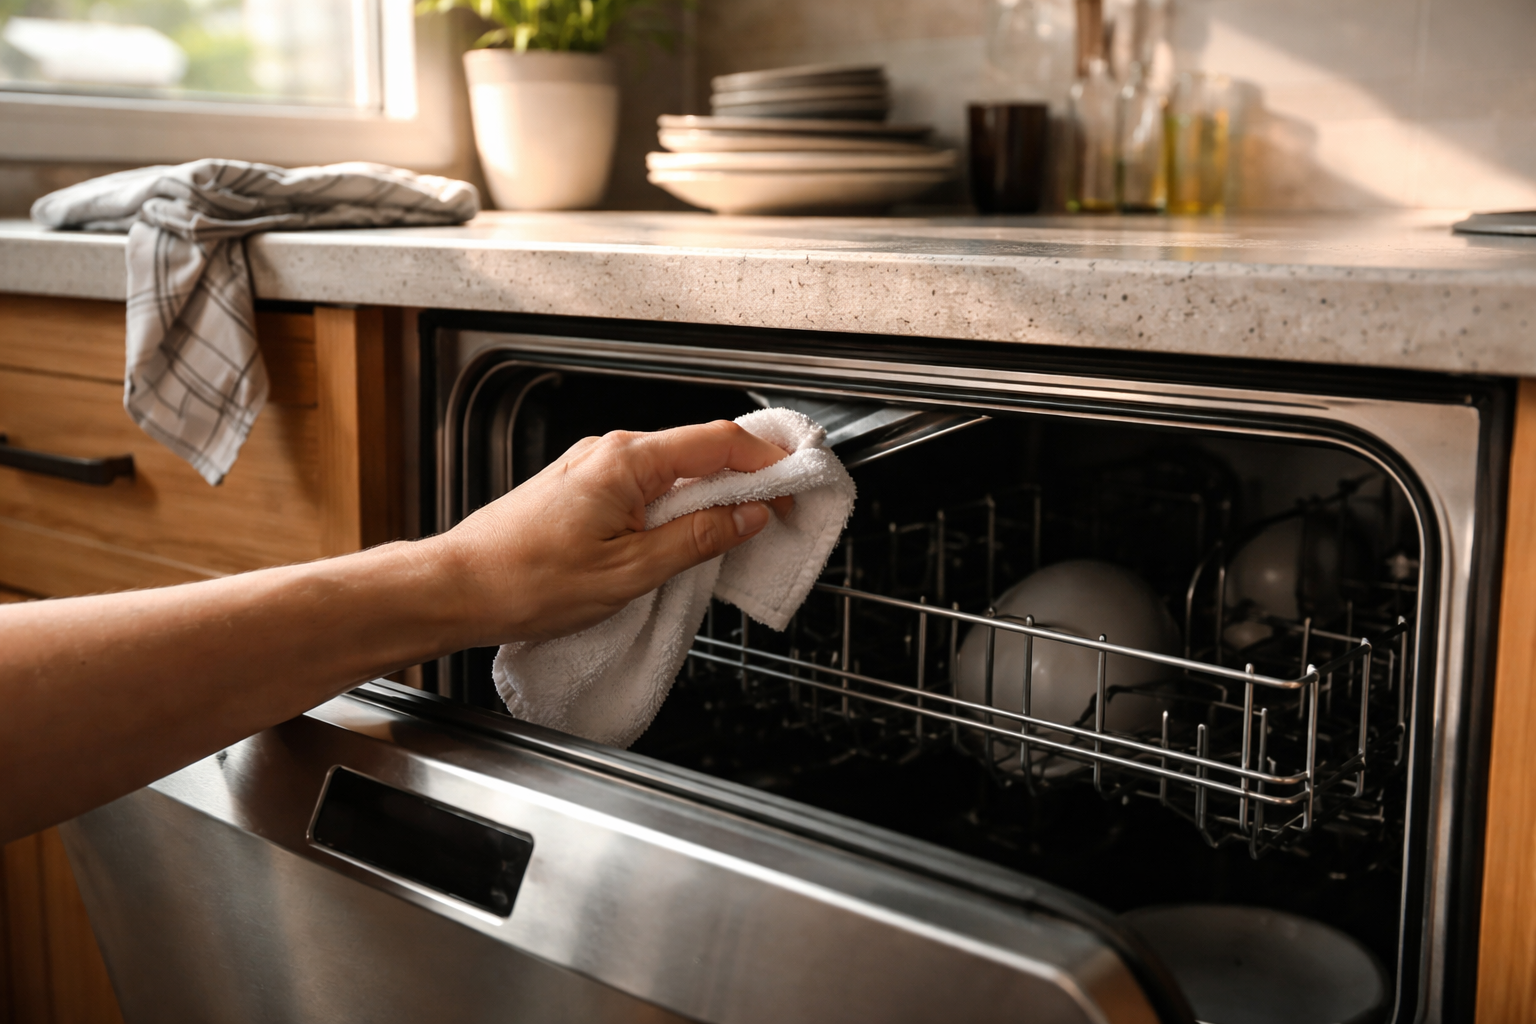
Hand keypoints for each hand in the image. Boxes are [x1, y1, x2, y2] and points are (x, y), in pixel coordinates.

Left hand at [429, 419, 793, 646]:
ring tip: (734, 535)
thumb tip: (747, 518)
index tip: (794, 490)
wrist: (455, 589)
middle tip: (776, 517)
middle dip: (745, 480)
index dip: (767, 464)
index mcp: (626, 461)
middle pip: (698, 451)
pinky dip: (675, 506)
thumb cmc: (525, 581)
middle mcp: (608, 452)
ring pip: (672, 471)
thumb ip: (696, 539)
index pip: (720, 442)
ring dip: (710, 497)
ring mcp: (592, 468)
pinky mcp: (580, 490)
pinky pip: (645, 486)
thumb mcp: (630, 571)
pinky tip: (681, 539)